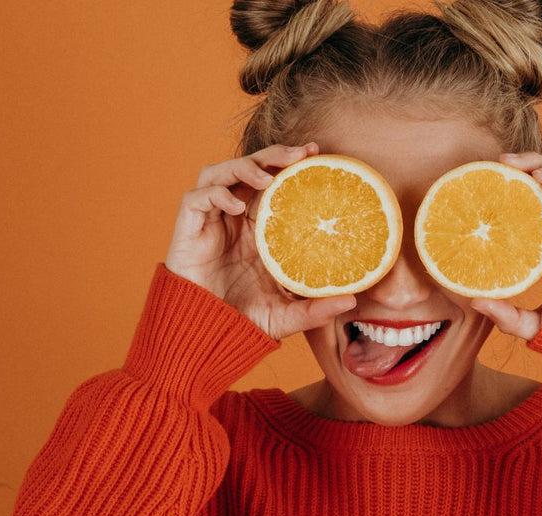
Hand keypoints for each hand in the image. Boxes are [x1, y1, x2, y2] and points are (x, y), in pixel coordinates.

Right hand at [165, 143, 355, 338]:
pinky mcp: (188, 230)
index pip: (274, 183)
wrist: (205, 336)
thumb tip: (353, 301)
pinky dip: (216, 194)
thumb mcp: (287, 315)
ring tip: (268, 178)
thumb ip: (316, 309)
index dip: (290, 164)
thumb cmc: (243, 321)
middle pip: (250, 168)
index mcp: (259, 229)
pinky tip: (236, 207)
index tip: (316, 154)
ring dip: (244, 167)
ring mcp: (211, 221)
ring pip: (220, 172)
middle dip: (273, 154)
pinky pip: (196, 198)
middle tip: (300, 153)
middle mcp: (234, 218)